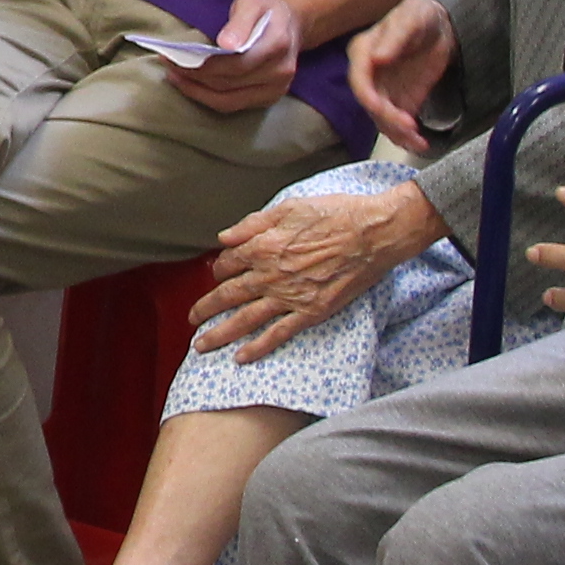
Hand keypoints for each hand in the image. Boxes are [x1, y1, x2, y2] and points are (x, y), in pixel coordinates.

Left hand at [167, 0, 301, 116]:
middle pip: (228, 83)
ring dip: (196, 91)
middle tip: (169, 64)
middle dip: (194, 76)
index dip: (203, 64)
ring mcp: (277, 89)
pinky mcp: (269, 98)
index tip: (175, 56)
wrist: (291, 23)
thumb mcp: (253, 0)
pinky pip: (233, 105)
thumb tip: (226, 45)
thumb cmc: (266, 8)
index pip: (235, 63)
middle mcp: (281, 72)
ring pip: (228, 100)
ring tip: (174, 76)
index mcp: (278, 44)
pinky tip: (191, 86)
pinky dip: (208, 98)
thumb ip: (241, 20)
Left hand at [190, 185, 437, 362]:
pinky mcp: (310, 312)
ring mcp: (289, 296)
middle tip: (191, 319)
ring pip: (245, 319)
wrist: (373, 234)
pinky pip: (278, 334)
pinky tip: (241, 357)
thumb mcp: (289, 207)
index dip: (220, 269)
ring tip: (201, 346)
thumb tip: (224, 238)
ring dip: (219, 334)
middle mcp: (270, 274)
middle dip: (205, 309)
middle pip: (228, 295)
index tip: (218, 274)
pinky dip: (258, 348)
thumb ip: (253, 224)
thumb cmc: (335, 214)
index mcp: (263, 246)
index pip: (228, 263)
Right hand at [350, 0, 456, 153]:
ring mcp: (384, 90)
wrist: (441, 25)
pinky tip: (420, 142)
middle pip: (370, 104)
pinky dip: (407, 136)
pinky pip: (398, 123)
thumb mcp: (410, 19)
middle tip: (409, 126)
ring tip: (418, 141)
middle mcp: (369, 75)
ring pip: (382, 119)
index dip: (368, 98)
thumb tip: (377, 58)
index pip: (359, 81)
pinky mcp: (400, 101)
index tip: (383, 109)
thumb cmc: (421, 15)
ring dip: (398, 133)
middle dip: (388, 119)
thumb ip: (395, 37)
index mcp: (363, 53)